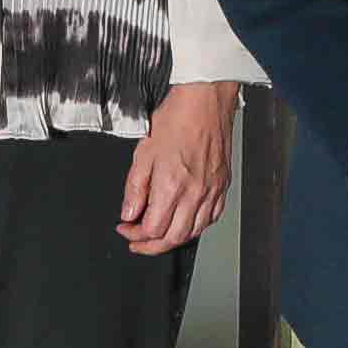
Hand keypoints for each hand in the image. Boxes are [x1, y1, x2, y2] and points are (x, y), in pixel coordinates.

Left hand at [119, 81, 236, 255]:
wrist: (204, 102)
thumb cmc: (176, 119)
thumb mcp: (143, 152)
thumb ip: (135, 188)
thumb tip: (129, 213)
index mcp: (172, 186)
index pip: (152, 229)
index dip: (134, 235)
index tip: (125, 228)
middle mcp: (195, 193)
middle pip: (174, 238)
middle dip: (151, 245)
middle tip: (137, 240)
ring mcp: (212, 191)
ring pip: (194, 231)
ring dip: (173, 239)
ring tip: (157, 235)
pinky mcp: (222, 186)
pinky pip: (211, 218)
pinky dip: (195, 227)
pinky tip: (184, 222)